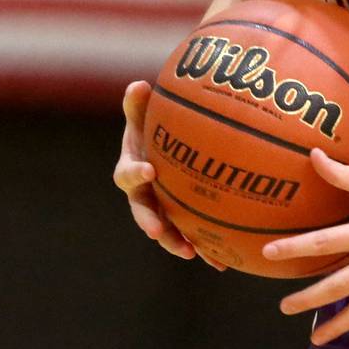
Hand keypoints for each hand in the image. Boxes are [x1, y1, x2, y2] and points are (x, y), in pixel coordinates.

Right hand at [113, 80, 213, 262]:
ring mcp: (162, 210)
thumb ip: (139, 105)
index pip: (127, 175)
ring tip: (190, 252)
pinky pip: (191, 237)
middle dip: (149, 221)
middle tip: (156, 230)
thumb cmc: (156, 131)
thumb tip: (138, 84)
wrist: (171, 150)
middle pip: (142, 211)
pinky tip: (221, 263)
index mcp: (132, 170)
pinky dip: (204, 249)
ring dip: (175, 242)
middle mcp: (144, 195)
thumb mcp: (146, 117)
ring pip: (165, 231)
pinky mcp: (181, 220)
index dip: (135, 173)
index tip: (148, 171)